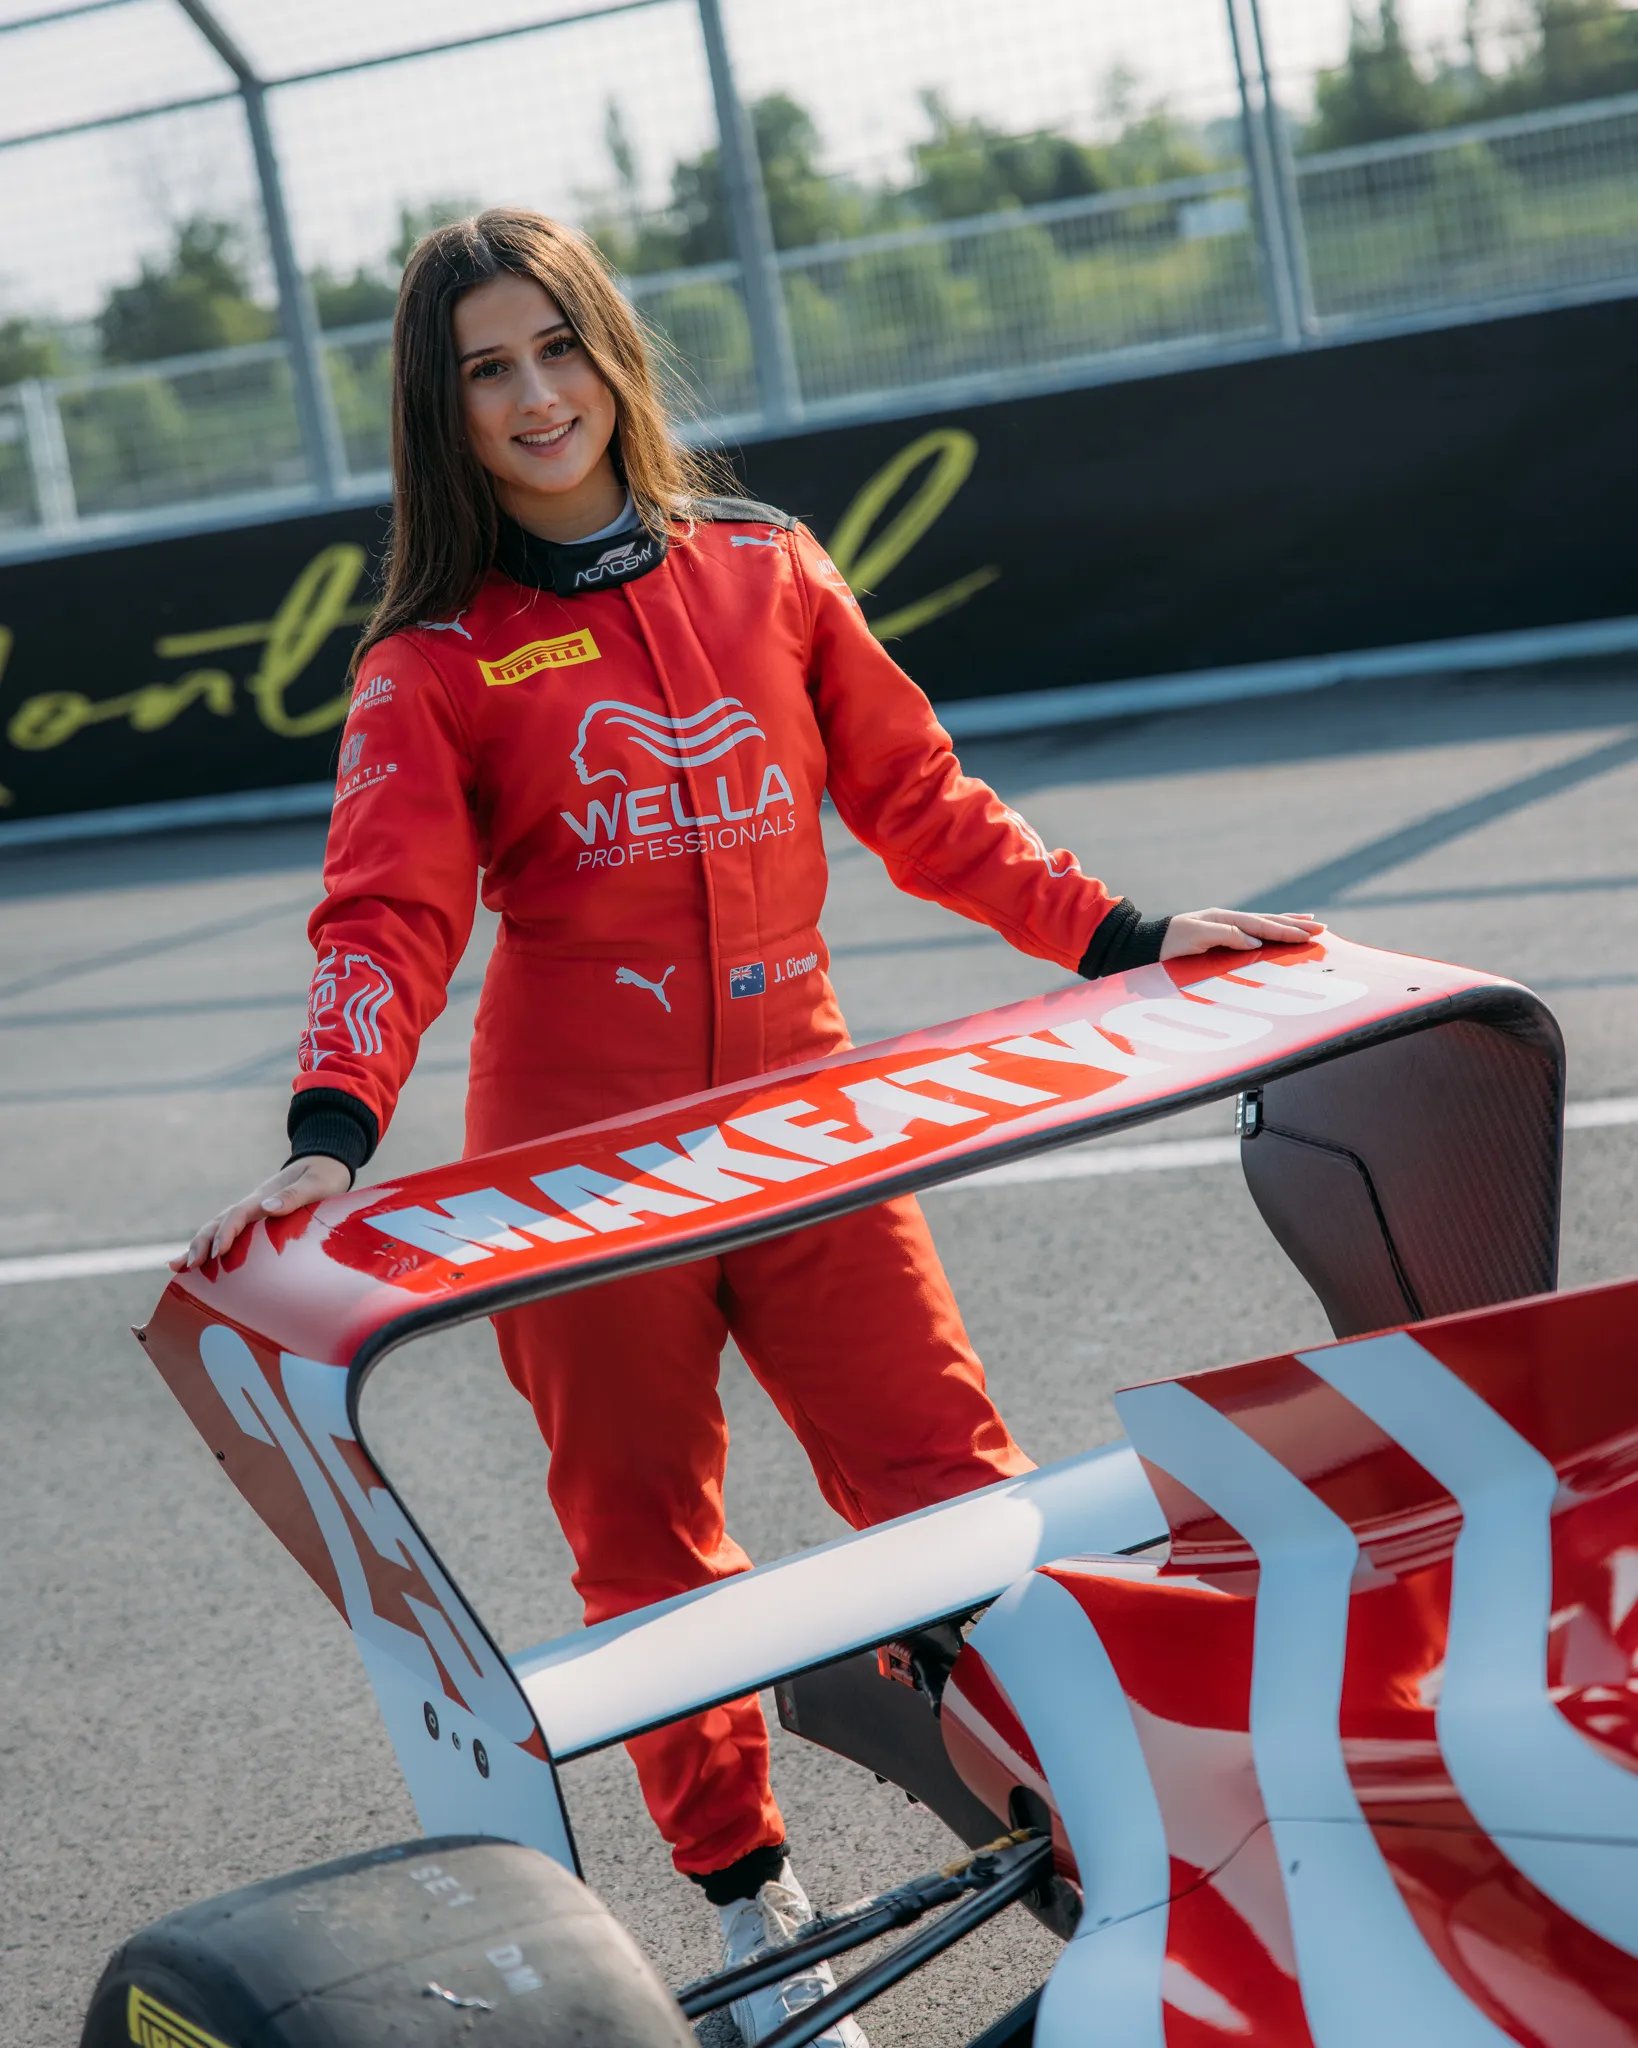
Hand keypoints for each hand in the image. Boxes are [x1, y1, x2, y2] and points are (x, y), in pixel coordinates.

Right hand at [172, 1155, 353, 1271]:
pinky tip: (193, 1263)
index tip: (218, 1252)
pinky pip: (229, 1234)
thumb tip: (267, 1208)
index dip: (227, 1232)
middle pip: (219, 1222)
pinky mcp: (255, 1222)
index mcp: (265, 1196)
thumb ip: (295, 1195)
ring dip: (198, 1246)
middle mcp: (252, 1205)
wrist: (325, 1165)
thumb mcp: (316, 1184)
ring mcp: (251, 1213)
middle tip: (191, 1265)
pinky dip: (210, 1247)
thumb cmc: (325, 1176)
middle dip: (202, 1243)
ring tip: (179, 1267)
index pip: (239, 1214)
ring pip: (217, 1229)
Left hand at [1160, 908, 1323, 960]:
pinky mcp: (1223, 936)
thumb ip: (1226, 936)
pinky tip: (1276, 932)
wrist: (1148, 944)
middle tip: (1322, 929)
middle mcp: (1229, 920)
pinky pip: (1254, 932)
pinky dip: (1270, 930)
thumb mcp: (1195, 936)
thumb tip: (1256, 939)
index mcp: (1225, 919)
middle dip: (1295, 926)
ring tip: (1311, 923)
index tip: (1309, 935)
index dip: (1286, 931)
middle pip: (1268, 921)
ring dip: (1288, 925)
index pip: (1262, 925)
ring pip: (1264, 924)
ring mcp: (1227, 926)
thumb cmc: (1169, 942)